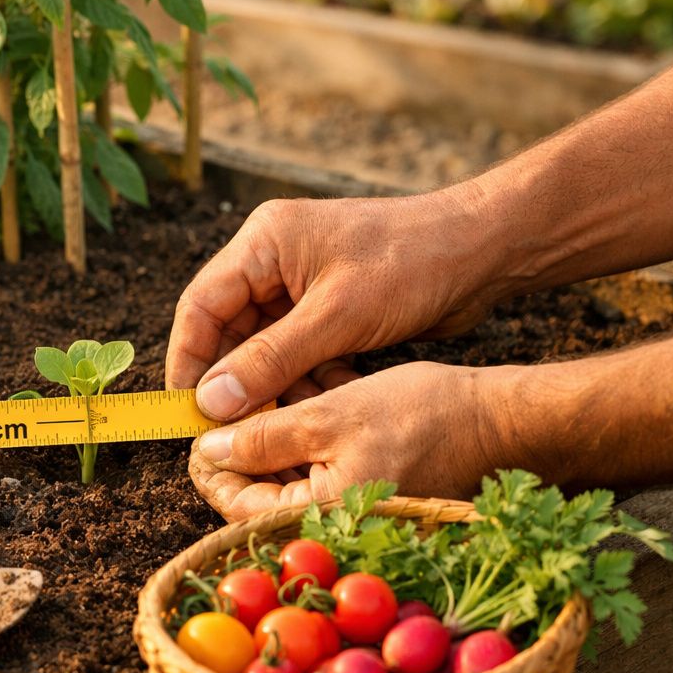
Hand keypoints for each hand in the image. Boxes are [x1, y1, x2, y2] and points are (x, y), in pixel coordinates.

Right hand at [166, 190, 501, 421]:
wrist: (486, 250)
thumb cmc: (413, 265)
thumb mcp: (336, 317)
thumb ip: (269, 360)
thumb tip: (211, 402)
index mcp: (264, 242)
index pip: (201, 305)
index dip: (188, 360)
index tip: (185, 411)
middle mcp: (274, 259)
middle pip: (227, 328)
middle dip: (230, 380)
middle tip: (226, 430)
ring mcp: (301, 283)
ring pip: (262, 345)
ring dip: (270, 385)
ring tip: (276, 423)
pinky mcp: (329, 306)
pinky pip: (296, 350)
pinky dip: (302, 379)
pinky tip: (317, 403)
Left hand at [188, 361, 509, 520]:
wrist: (508, 423)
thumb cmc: (427, 417)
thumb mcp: (330, 416)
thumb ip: (264, 436)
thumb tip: (209, 449)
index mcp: (320, 521)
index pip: (238, 507)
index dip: (212, 467)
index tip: (198, 431)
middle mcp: (337, 530)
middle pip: (263, 494)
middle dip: (245, 445)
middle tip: (232, 402)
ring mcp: (358, 517)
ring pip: (293, 477)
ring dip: (276, 437)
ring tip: (269, 389)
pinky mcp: (375, 497)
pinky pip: (325, 472)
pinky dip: (311, 440)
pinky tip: (307, 398)